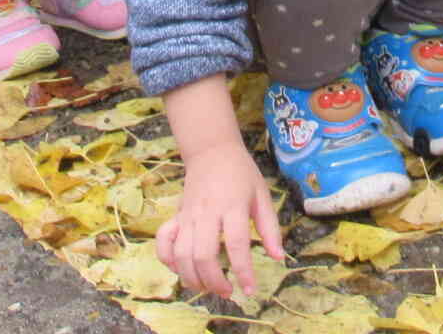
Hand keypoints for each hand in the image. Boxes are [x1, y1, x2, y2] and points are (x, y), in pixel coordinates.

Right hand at [155, 139, 284, 299]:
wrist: (212, 150)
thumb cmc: (241, 174)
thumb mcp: (262, 195)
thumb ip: (270, 228)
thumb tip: (278, 258)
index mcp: (232, 205)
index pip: (236, 243)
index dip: (243, 271)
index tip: (250, 290)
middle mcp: (207, 211)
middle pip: (203, 254)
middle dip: (214, 281)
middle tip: (227, 292)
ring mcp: (188, 214)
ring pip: (181, 254)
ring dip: (192, 277)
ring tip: (208, 287)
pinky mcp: (176, 216)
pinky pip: (163, 242)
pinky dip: (167, 261)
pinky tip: (181, 270)